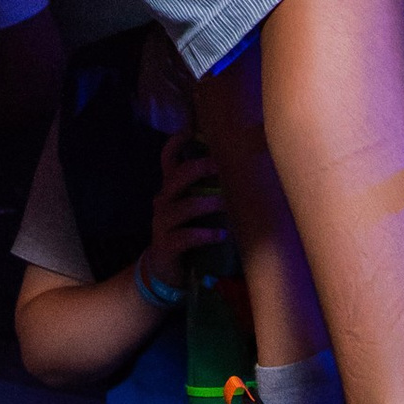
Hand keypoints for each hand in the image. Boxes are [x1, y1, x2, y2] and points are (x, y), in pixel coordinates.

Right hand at [148, 131, 229, 292]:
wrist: (164, 272)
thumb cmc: (186, 233)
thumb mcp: (192, 211)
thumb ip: (207, 193)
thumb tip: (241, 174)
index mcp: (170, 191)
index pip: (167, 161)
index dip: (175, 144)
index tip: (190, 131)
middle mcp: (163, 202)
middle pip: (176, 179)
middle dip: (197, 169)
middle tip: (218, 165)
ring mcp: (162, 224)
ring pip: (182, 207)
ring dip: (206, 203)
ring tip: (225, 203)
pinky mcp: (167, 245)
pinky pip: (186, 237)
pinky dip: (205, 234)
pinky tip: (222, 235)